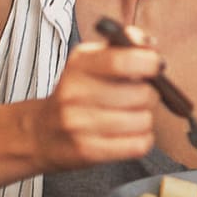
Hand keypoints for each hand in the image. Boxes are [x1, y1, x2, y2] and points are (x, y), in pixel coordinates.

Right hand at [29, 38, 163, 172]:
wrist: (41, 132)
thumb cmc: (79, 91)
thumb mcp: (93, 60)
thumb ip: (125, 45)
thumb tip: (151, 45)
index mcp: (79, 65)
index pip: (122, 61)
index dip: (149, 63)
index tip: (156, 66)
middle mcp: (75, 94)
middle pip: (141, 94)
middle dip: (151, 94)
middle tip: (140, 95)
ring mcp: (79, 125)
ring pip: (143, 121)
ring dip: (146, 118)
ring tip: (132, 115)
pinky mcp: (87, 151)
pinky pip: (138, 145)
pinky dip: (142, 139)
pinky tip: (129, 134)